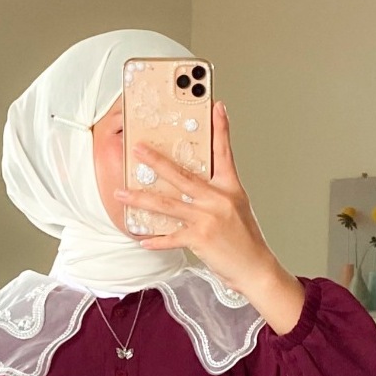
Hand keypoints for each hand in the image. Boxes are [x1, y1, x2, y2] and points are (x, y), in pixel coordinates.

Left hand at [113, 99, 281, 295]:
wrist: (254, 268)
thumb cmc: (245, 240)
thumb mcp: (237, 207)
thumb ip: (217, 192)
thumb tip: (193, 184)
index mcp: (229, 187)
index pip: (224, 152)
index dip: (220, 128)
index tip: (216, 106)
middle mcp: (218, 199)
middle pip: (182, 175)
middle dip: (157, 161)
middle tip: (138, 149)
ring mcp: (208, 219)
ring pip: (167, 205)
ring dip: (141, 199)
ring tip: (121, 193)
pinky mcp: (200, 239)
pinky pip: (171, 237)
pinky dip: (155, 239)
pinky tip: (141, 238)